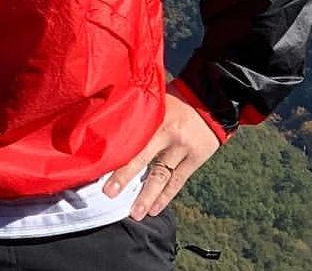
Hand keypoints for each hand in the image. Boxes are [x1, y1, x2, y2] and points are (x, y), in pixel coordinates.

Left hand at [104, 86, 221, 219]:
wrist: (212, 102)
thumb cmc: (178, 98)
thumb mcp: (157, 98)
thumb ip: (140, 112)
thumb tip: (112, 121)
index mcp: (157, 116)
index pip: (134, 136)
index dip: (117, 152)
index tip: (99, 166)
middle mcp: (169, 134)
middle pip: (144, 158)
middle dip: (126, 177)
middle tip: (110, 193)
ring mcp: (183, 148)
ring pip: (162, 176)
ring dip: (147, 197)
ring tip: (136, 214)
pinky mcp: (195, 159)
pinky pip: (178, 181)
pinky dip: (166, 196)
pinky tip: (155, 209)